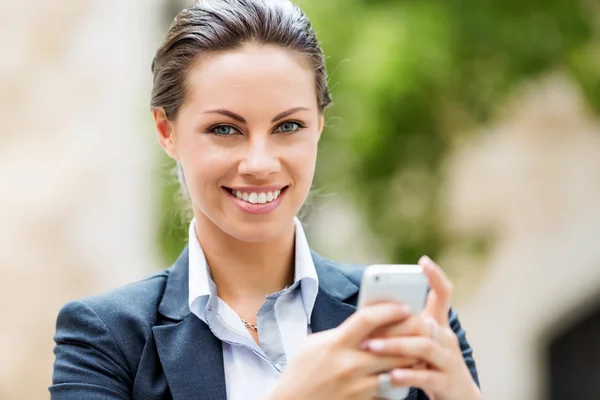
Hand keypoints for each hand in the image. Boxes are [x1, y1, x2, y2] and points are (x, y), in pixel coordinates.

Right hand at [267, 303, 418, 399]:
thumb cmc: (301, 372)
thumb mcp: (316, 344)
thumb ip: (341, 333)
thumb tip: (365, 323)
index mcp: (335, 343)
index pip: (368, 319)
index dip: (389, 310)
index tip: (403, 307)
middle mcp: (349, 363)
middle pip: (392, 345)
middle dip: (411, 334)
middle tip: (423, 327)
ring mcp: (357, 386)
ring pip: (397, 369)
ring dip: (411, 359)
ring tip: (419, 350)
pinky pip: (389, 390)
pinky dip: (398, 381)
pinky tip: (404, 374)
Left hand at [363, 256, 480, 399]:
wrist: (460, 398)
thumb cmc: (431, 365)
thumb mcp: (420, 343)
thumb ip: (403, 328)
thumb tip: (370, 312)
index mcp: (439, 325)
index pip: (443, 295)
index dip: (436, 277)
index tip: (423, 261)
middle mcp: (447, 338)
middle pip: (424, 322)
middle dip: (396, 322)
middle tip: (369, 324)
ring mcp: (449, 361)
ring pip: (424, 346)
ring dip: (396, 345)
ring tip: (372, 347)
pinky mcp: (447, 383)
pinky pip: (426, 377)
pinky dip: (408, 375)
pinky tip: (392, 375)